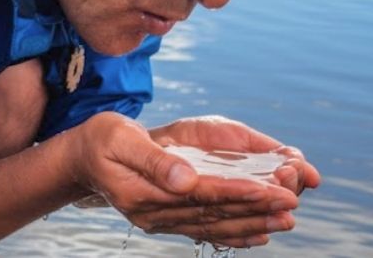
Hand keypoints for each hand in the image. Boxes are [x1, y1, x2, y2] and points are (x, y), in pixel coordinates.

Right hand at [71, 113, 303, 248]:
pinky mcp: (167, 219)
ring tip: (287, 219)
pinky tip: (259, 235)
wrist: (81, 160)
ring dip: (252, 223)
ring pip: (214, 225)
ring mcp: (161, 221)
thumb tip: (186, 178)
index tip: (269, 190)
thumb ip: (154, 160)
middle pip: (214, 214)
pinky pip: (205, 229)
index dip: (236, 193)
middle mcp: (155, 215)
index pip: (200, 195)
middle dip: (255, 210)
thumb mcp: (119, 139)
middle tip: (291, 204)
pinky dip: (234, 233)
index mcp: (143, 195)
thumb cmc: (100, 140)